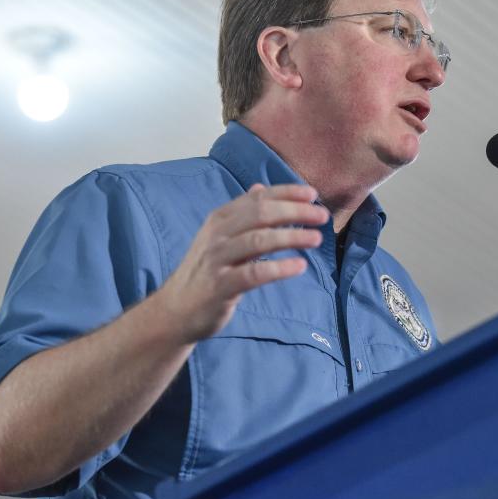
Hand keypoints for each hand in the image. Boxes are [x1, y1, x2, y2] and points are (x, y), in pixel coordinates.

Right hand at [157, 183, 328, 342]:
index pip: (258, 198)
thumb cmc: (205, 272)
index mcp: (220, 219)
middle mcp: (217, 234)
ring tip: (316, 238)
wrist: (175, 310)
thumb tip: (260, 188)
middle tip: (321, 215)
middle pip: (261, 214)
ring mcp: (217, 259)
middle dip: (294, 212)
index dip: (287, 193)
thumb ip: (241, 214)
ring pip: (259, 240)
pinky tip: (299, 266)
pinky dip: (279, 268)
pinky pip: (254, 273)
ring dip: (291, 236)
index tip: (312, 194)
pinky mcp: (221, 286)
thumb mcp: (219, 238)